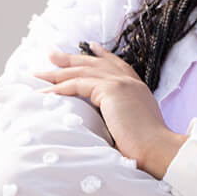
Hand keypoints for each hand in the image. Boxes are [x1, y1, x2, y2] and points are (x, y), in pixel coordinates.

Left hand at [32, 43, 177, 174]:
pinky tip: (46, 92)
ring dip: (58, 73)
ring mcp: (122, 83)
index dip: (103, 55)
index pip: (117, 65)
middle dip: (72, 59)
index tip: (91, 47)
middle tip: (52, 55)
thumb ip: (120, 116)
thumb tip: (104, 122)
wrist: (157, 148)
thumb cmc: (146, 147)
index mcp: (137, 88)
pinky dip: (60, 88)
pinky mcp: (111, 90)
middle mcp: (130, 82)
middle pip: (96, 64)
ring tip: (39, 73)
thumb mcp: (132, 125)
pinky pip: (78, 84)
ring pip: (84, 71)